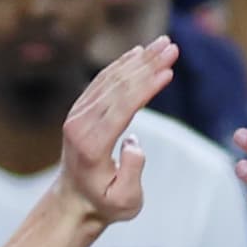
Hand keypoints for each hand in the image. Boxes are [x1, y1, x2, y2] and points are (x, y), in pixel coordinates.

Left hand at [60, 39, 176, 226]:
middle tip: (173, 47)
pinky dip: (122, 64)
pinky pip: (102, 81)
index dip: (146, 87)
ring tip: (164, 43)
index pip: (122, 108)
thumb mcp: (125, 202)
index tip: (168, 70)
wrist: (74, 201)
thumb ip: (132, 173)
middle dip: (148, 65)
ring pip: (111, 79)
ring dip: (139, 59)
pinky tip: (138, 52)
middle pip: (118, 87)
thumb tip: (134, 142)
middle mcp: (80, 125)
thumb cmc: (105, 203)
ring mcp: (77, 115)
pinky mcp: (79, 110)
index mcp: (92, 145)